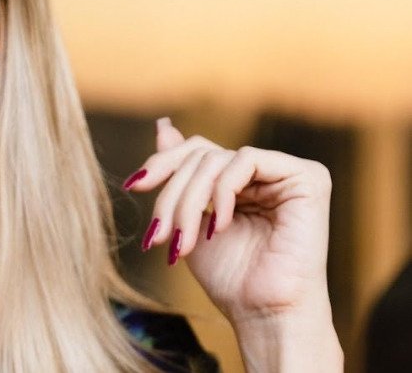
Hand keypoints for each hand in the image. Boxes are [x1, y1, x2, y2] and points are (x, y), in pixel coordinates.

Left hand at [123, 118, 342, 369]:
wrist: (263, 315)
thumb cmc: (231, 279)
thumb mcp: (191, 219)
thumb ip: (182, 174)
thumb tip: (163, 125)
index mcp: (242, 181)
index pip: (195, 152)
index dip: (161, 164)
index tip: (133, 186)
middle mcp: (267, 172)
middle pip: (201, 154)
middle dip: (172, 194)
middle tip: (159, 233)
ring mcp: (288, 173)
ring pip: (216, 159)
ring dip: (190, 201)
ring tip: (185, 240)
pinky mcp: (307, 177)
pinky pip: (247, 160)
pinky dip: (223, 191)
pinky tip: (220, 225)